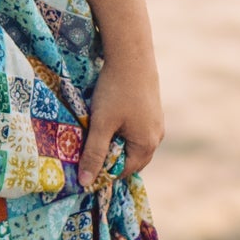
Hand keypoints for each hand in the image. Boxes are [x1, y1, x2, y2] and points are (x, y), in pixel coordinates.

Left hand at [77, 53, 163, 187]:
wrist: (131, 56)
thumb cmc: (115, 91)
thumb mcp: (101, 124)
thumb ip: (93, 154)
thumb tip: (85, 183)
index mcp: (146, 145)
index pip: (122, 172)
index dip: (101, 171)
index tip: (82, 166)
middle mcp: (156, 137)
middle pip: (130, 160)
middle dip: (109, 159)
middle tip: (87, 151)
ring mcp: (157, 123)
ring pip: (133, 144)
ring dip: (115, 144)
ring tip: (96, 135)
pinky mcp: (153, 110)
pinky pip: (137, 131)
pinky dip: (122, 132)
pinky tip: (109, 120)